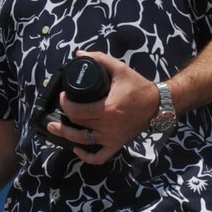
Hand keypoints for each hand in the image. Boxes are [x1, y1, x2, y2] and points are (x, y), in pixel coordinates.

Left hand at [47, 53, 164, 165]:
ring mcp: (112, 138)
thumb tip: (79, 54)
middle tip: (60, 107)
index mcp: (107, 109)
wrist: (157, 104)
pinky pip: (100, 157)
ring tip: (53, 128)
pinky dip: (87, 157)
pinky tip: (77, 149)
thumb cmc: (138, 86)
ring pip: (83, 141)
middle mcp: (108, 126)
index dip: (65, 103)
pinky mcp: (117, 144)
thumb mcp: (120, 69)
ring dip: (66, 135)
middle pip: (78, 124)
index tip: (63, 96)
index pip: (76, 111)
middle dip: (64, 116)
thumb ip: (99, 59)